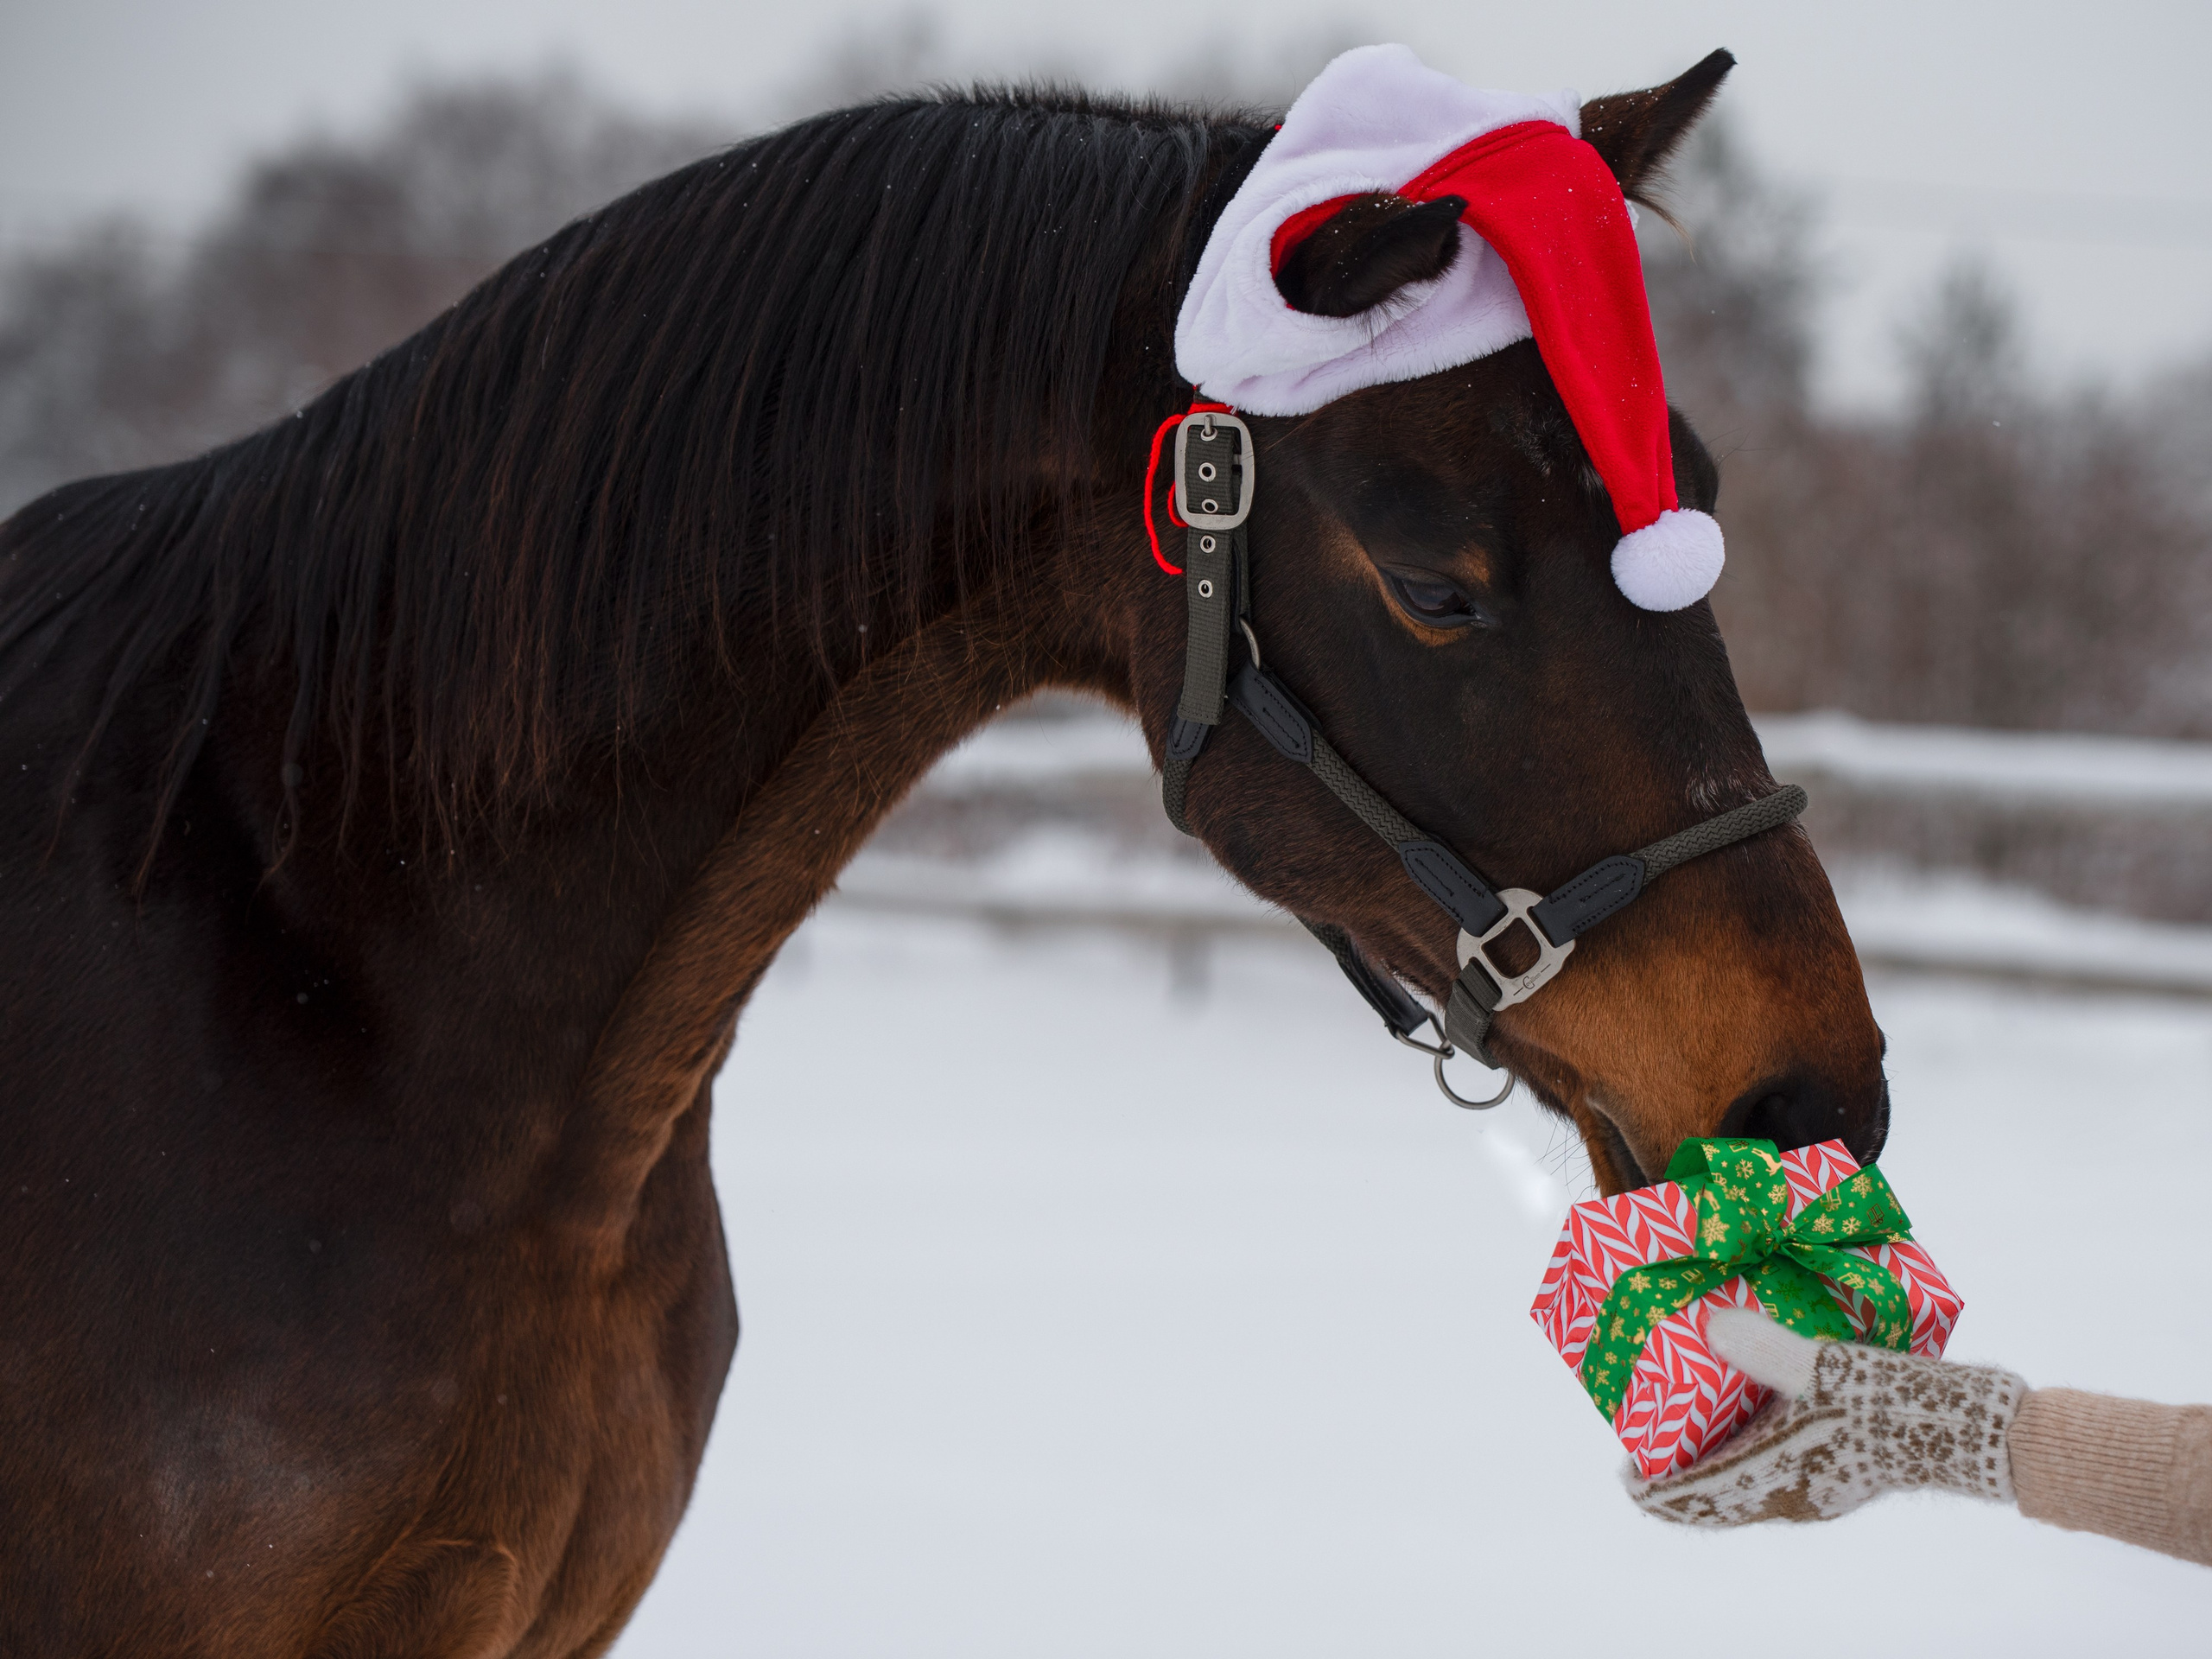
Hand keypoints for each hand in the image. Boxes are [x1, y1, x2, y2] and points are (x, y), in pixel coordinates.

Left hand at [1624, 1307, 2025, 1525]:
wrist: (1974, 1430)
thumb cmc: (1892, 1402)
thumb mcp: (1821, 1368)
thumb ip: (1763, 1348)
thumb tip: (1711, 1324)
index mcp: (1775, 1482)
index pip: (1693, 1501)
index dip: (1653, 1491)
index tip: (1626, 1473)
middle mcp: (1792, 1496)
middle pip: (1714, 1500)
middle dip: (1678, 1474)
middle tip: (1650, 1442)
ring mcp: (1821, 1487)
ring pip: (1747, 1489)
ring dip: (1715, 1464)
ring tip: (1692, 1425)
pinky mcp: (1846, 1472)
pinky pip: (1780, 1473)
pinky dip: (1753, 1452)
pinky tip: (1755, 1413)